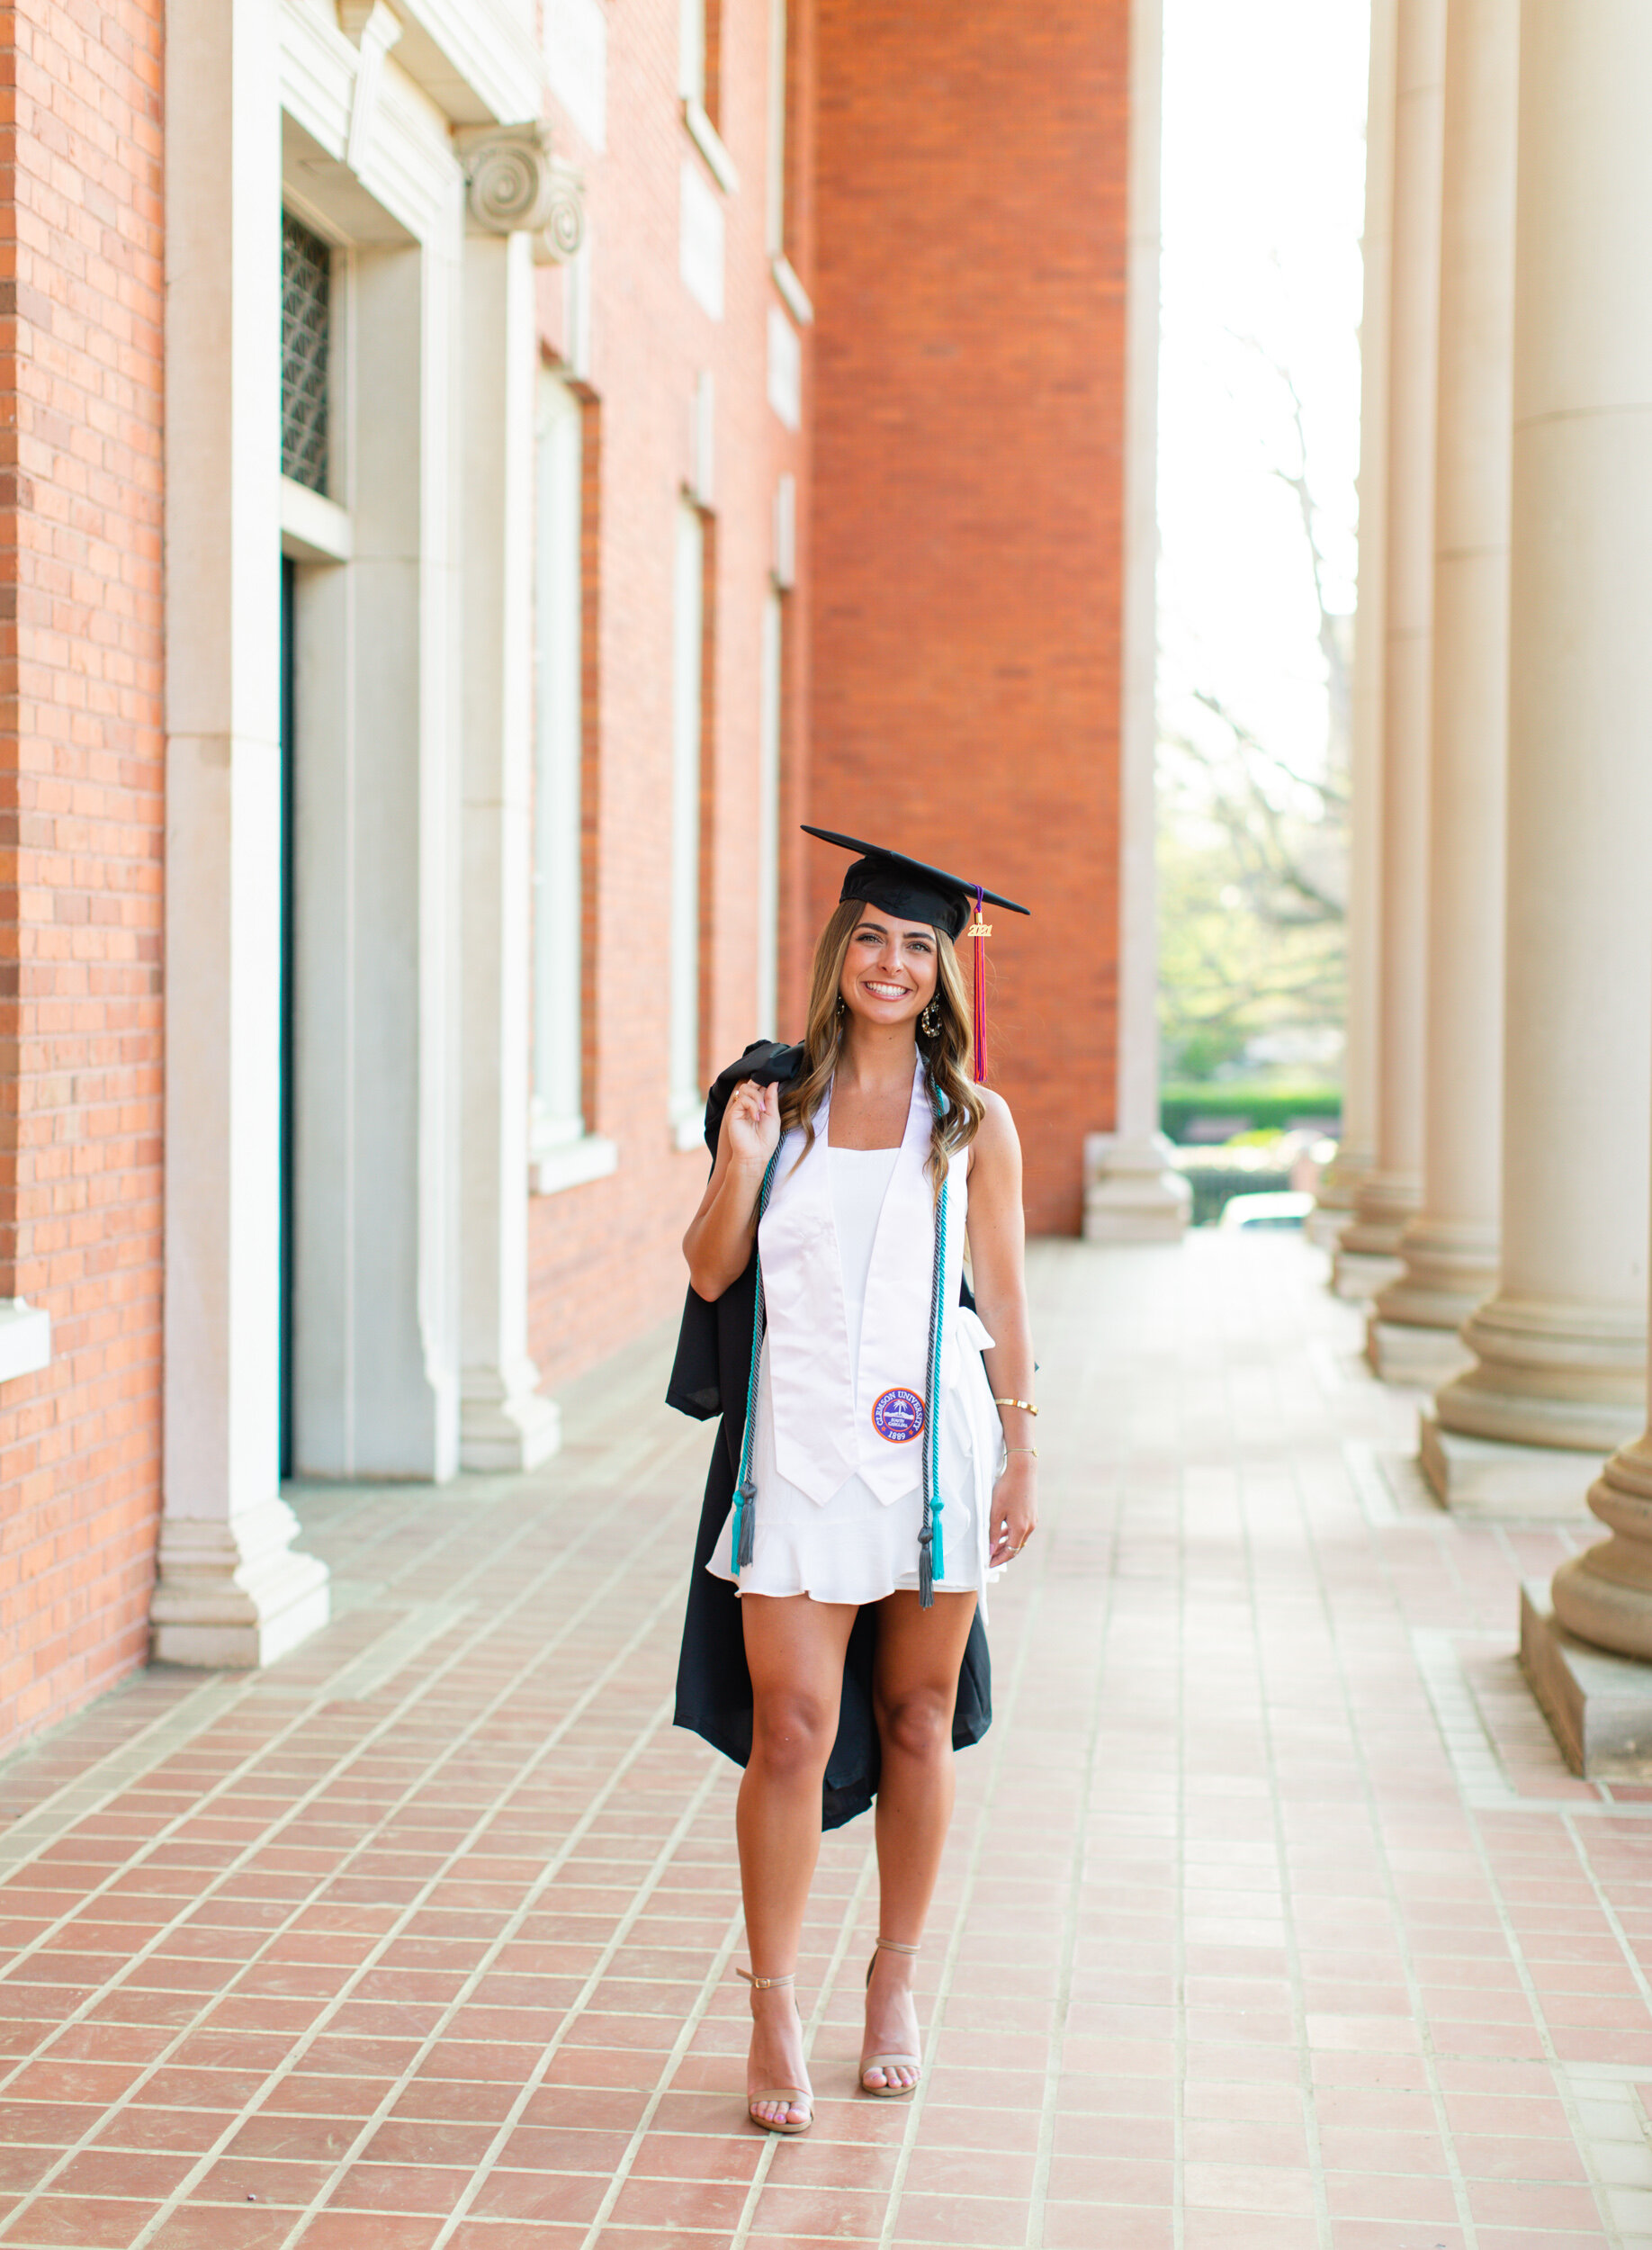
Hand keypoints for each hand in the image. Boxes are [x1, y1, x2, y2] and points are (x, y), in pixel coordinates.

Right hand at [725, 1079, 780, 1170]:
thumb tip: (773, 1082)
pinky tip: (756, 1117)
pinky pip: (742, 1099)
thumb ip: (772, 1098)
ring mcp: (739, 1109)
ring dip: (757, 1098)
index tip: (772, 1085)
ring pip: (746, 1088)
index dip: (764, 1083)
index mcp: (757, 1105)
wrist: (756, 1154)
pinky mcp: (733, 1113)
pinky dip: (752, 1105)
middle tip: (766, 1105)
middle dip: (760, 1089)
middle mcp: (746, 1105)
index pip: (758, 1086)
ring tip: (762, 1112)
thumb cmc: (766, 1139)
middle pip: (750, 1083)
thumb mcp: (773, 1116)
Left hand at [987, 1451, 1036, 1566]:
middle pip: (1016, 1547)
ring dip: (1007, 1544)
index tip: (988, 1564)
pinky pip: (1022, 1530)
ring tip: (994, 1547)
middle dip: (1003, 1554)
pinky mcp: (1032, 1514)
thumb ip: (993, 1532)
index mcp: (1021, 1528)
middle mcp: (1030, 1527)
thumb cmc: (1007, 1489)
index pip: (1010, 1552)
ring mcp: (1033, 1520)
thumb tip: (991, 1549)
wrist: (1023, 1470)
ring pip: (1019, 1539)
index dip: (999, 1559)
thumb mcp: (995, 1512)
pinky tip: (1003, 1532)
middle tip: (989, 1558)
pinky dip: (1012, 1534)